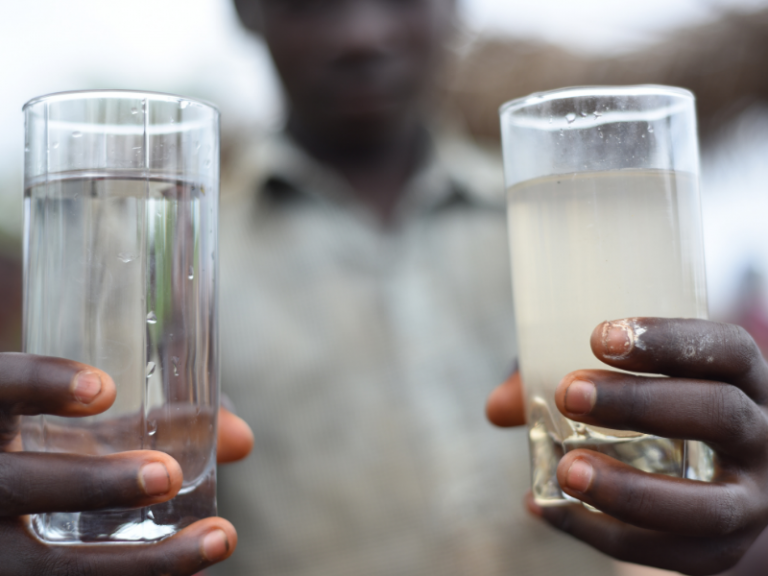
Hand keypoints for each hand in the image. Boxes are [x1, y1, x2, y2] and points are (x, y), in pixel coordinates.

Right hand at [0, 352, 252, 575]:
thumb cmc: (44, 460)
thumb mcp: (78, 436)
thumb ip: (151, 429)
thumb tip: (245, 440)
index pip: (0, 388)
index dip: (41, 384)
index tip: (106, 389)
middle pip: (15, 486)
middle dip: (94, 482)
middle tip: (170, 474)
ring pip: (40, 568)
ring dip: (137, 562)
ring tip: (220, 539)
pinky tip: (194, 570)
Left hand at [487, 318, 767, 575]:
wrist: (722, 479)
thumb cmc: (663, 411)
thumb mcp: (634, 382)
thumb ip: (566, 379)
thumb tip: (497, 408)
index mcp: (743, 379)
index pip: (725, 350)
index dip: (668, 341)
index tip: (601, 337)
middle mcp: (761, 437)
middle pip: (718, 415)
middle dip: (639, 404)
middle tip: (568, 393)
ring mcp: (752, 500)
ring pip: (707, 506)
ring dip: (629, 490)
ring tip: (566, 470)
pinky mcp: (724, 550)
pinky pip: (672, 554)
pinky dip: (602, 535)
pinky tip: (547, 508)